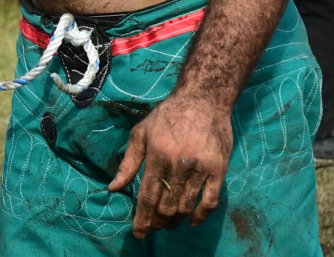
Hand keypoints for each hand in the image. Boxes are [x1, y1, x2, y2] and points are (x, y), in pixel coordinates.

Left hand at [108, 92, 232, 236]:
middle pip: (167, 206)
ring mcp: (201, 169)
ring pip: (187, 207)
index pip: (147, 196)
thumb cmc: (168, 115)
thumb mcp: (141, 132)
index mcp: (157, 155)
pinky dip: (201, 216)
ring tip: (168, 224)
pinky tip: (193, 221)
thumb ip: (129, 162)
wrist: (203, 99)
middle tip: (153, 227)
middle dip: (158, 222)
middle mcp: (179, 165)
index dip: (142, 219)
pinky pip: (211, 202)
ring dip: (176, 221)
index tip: (138, 234)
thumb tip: (114, 188)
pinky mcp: (219, 171)